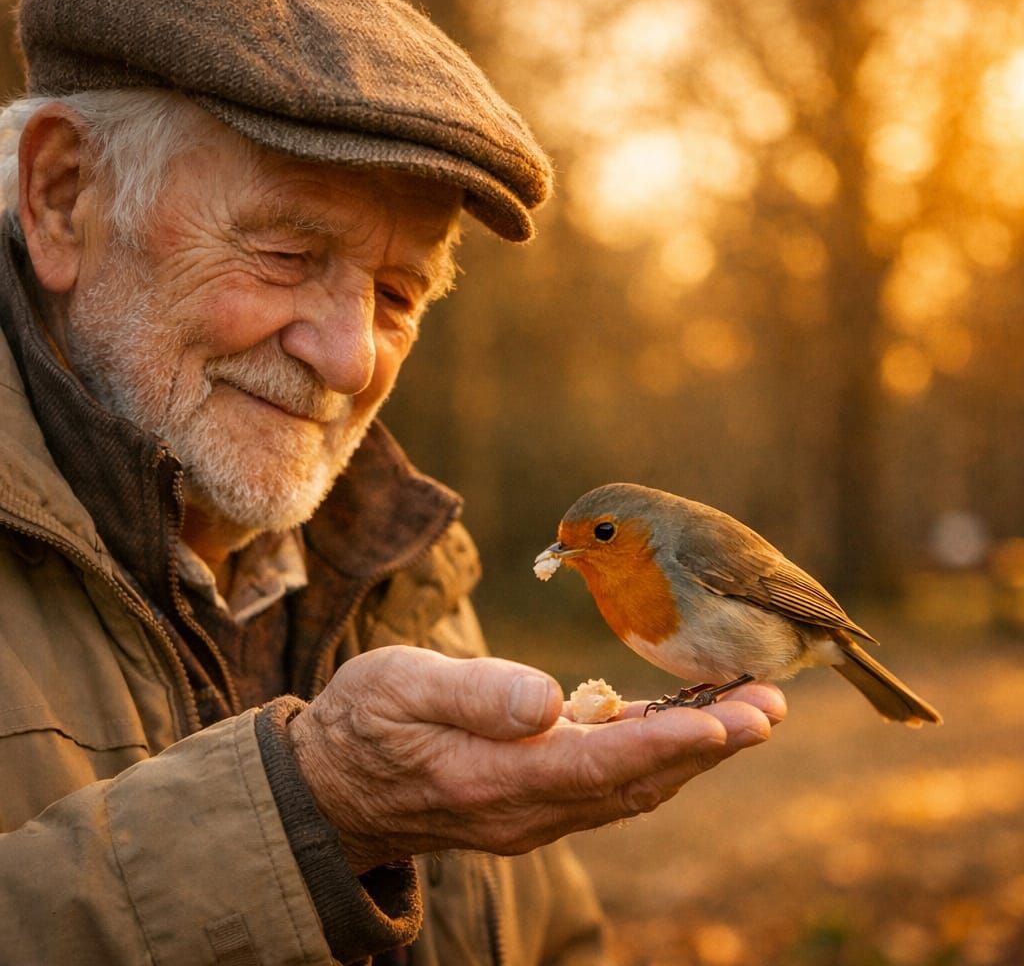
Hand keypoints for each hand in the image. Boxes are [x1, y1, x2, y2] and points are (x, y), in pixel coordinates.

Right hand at [287, 646, 785, 873]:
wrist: (331, 786)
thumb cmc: (363, 722)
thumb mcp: (403, 687)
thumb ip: (476, 695)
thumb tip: (549, 699)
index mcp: (494, 778)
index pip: (597, 764)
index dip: (664, 742)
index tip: (725, 718)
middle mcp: (525, 808)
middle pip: (634, 783)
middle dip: (707, 745)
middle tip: (769, 707)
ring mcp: (532, 813)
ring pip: (631, 788)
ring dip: (694, 752)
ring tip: (748, 712)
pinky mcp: (532, 802)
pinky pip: (609, 785)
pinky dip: (655, 755)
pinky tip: (682, 724)